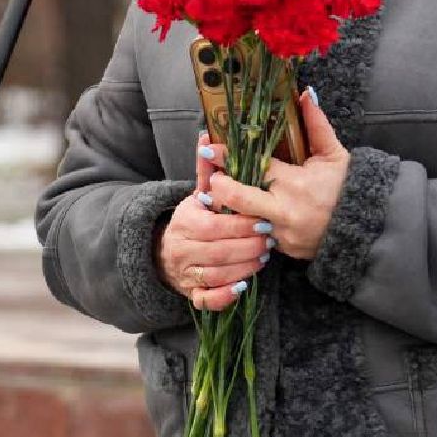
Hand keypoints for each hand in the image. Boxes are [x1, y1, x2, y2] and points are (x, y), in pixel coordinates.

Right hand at [156, 132, 273, 311]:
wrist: (167, 254)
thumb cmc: (193, 219)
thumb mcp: (198, 194)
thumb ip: (207, 170)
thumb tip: (207, 136)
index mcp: (185, 220)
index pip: (213, 225)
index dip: (240, 225)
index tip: (264, 220)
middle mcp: (182, 248)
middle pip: (218, 251)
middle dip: (247, 246)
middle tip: (269, 240)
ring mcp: (186, 273)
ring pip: (217, 275)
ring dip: (244, 268)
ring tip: (263, 257)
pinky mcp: (191, 294)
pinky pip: (207, 300)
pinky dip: (225, 296)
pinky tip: (243, 287)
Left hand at [207, 88, 348, 260]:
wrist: (363, 229)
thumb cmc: (347, 188)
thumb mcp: (334, 155)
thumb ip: (317, 125)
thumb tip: (306, 94)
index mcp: (296, 183)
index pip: (254, 166)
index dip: (228, 157)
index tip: (210, 148)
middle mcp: (285, 211)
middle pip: (237, 199)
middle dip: (217, 187)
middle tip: (210, 176)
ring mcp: (281, 234)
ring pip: (242, 222)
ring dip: (229, 209)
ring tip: (219, 195)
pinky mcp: (282, 249)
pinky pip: (257, 235)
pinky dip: (249, 223)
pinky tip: (243, 213)